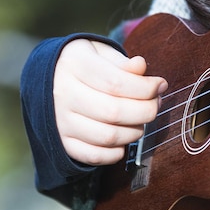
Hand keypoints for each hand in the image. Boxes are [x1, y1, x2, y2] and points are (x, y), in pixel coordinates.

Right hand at [54, 39, 167, 164]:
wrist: (49, 80)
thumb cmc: (85, 64)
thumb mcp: (101, 53)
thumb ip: (122, 62)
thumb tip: (141, 67)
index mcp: (74, 65)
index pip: (116, 83)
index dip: (146, 87)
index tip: (160, 84)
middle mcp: (62, 94)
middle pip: (114, 112)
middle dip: (146, 111)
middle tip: (155, 104)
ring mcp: (60, 121)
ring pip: (108, 136)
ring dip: (135, 131)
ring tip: (141, 120)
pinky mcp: (62, 142)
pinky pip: (95, 155)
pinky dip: (116, 152)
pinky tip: (124, 137)